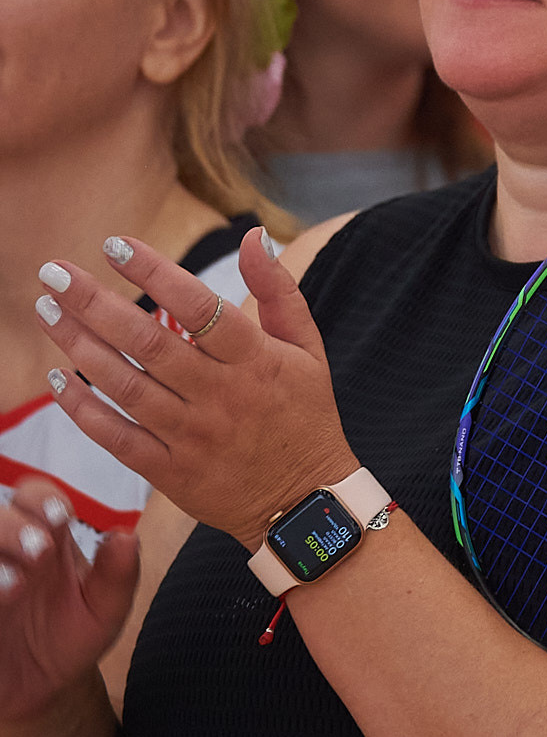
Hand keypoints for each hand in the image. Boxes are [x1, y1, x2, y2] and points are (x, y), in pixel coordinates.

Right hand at [0, 477, 138, 723]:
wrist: (39, 688)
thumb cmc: (71, 638)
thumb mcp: (103, 611)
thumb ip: (117, 576)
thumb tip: (127, 536)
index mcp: (45, 540)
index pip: (37, 498)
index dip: (43, 500)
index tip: (61, 518)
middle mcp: (6, 553)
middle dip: (12, 526)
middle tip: (38, 551)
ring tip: (13, 585)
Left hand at [34, 228, 355, 547]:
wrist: (307, 500)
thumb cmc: (305, 414)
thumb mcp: (308, 348)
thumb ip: (278, 290)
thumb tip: (253, 236)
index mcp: (257, 361)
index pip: (199, 307)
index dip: (154, 273)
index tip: (114, 245)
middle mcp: (222, 396)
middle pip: (148, 343)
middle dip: (95, 304)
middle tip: (55, 273)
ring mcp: (193, 437)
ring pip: (125, 387)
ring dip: (80, 347)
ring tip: (48, 313)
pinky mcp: (171, 473)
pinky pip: (117, 438)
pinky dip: (83, 410)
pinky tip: (59, 381)